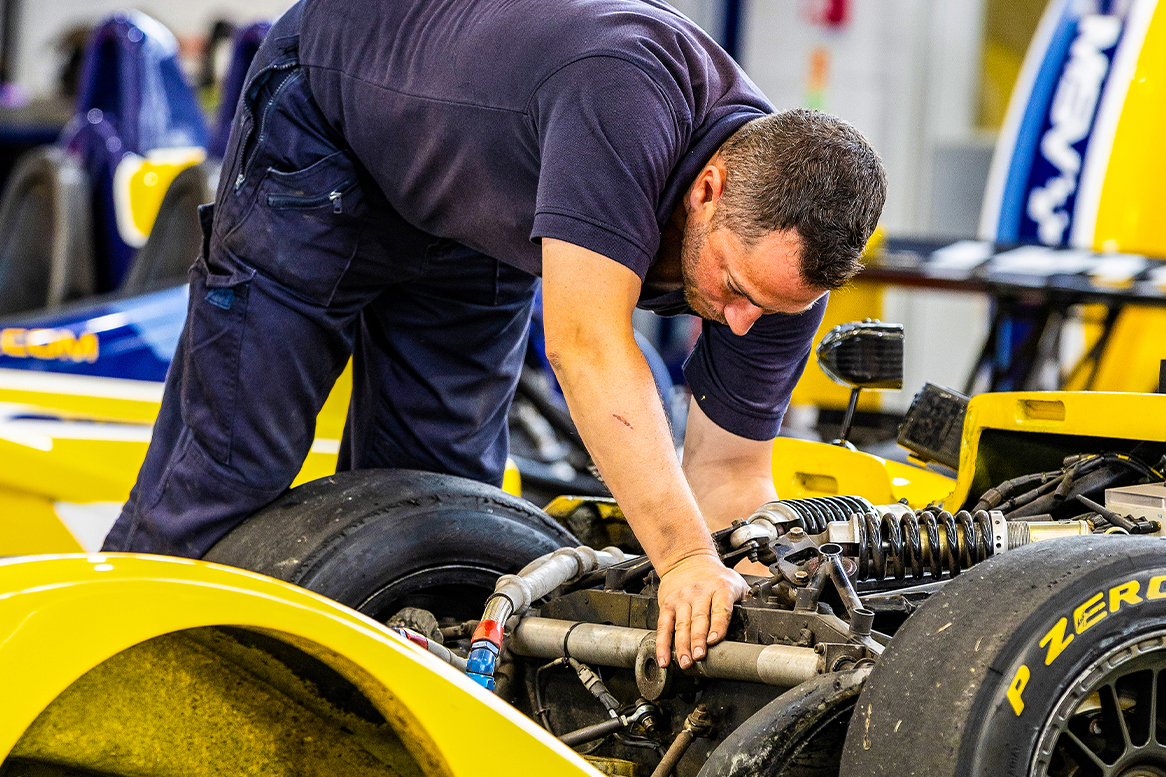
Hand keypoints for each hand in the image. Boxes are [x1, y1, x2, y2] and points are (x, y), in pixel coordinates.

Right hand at [655, 553, 746, 668]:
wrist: (687, 559)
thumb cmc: (715, 576)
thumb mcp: (735, 583)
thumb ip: (743, 602)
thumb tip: (757, 624)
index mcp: (720, 589)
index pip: (720, 609)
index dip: (717, 625)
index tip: (714, 640)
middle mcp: (699, 593)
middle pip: (698, 619)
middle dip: (697, 639)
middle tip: (698, 656)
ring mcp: (682, 599)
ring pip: (681, 624)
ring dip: (681, 645)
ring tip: (684, 662)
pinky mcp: (667, 604)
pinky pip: (664, 626)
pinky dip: (662, 643)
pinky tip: (663, 658)